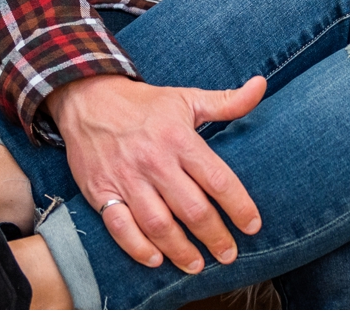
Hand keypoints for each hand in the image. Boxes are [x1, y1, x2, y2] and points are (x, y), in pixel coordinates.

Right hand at [44, 73, 265, 272]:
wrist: (88, 99)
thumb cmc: (144, 104)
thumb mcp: (186, 97)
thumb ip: (227, 101)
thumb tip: (261, 86)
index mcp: (179, 139)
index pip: (216, 179)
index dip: (238, 206)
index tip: (253, 226)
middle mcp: (154, 161)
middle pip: (191, 208)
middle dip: (214, 236)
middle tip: (229, 255)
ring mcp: (126, 179)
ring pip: (158, 223)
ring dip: (180, 249)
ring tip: (197, 265)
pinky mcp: (101, 191)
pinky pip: (120, 226)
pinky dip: (137, 247)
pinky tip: (156, 259)